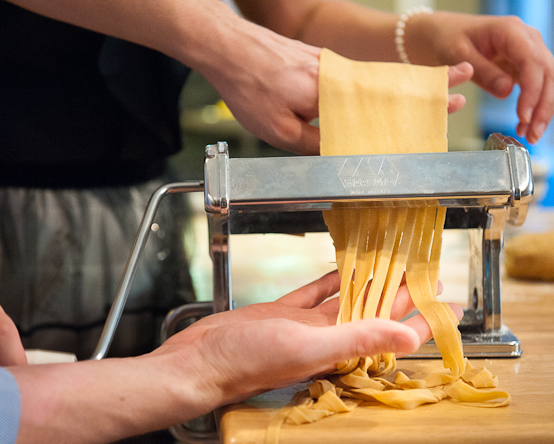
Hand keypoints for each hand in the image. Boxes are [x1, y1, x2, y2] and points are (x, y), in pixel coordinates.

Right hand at [156, 271, 462, 404]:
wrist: (201, 360)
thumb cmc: (247, 359)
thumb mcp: (306, 347)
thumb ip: (356, 338)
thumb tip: (408, 336)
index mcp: (337, 350)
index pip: (391, 333)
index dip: (421, 321)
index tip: (449, 307)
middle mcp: (326, 338)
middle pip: (375, 313)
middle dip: (403, 296)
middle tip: (431, 276)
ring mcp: (304, 325)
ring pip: (348, 300)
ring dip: (372, 283)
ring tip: (396, 266)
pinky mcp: (283, 312)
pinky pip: (315, 293)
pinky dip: (331, 280)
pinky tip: (345, 269)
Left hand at [199, 22, 472, 154]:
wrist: (229, 48)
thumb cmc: (250, 88)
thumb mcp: (278, 131)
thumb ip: (314, 143)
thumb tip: (343, 153)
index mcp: (332, 92)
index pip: (385, 104)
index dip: (419, 107)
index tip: (449, 105)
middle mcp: (337, 74)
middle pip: (389, 87)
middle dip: (425, 90)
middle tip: (457, 93)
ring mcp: (329, 64)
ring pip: (374, 81)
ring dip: (403, 89)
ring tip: (433, 93)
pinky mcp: (319, 60)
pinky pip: (354, 76)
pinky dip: (374, 86)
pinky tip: (384, 95)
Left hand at [409, 11, 553, 143]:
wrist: (442, 33)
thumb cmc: (447, 38)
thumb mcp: (458, 54)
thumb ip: (482, 72)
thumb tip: (506, 92)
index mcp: (511, 31)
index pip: (532, 62)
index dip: (532, 91)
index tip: (523, 115)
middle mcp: (526, 39)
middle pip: (547, 73)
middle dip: (543, 106)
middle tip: (531, 133)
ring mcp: (528, 51)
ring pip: (547, 81)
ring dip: (542, 109)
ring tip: (529, 134)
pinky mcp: (523, 65)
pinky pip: (536, 86)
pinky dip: (533, 106)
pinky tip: (524, 125)